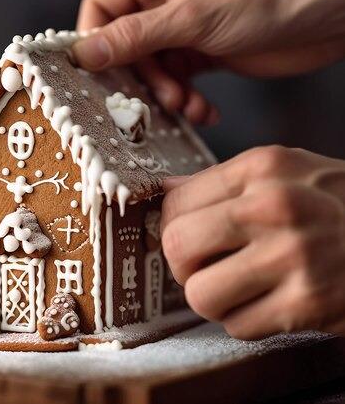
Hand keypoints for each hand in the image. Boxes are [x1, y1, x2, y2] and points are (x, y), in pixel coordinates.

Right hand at [74, 0, 344, 123]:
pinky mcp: (201, 54)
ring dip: (165, 96)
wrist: (326, 16)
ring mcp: (182, 31)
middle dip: (141, 79)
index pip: (101, 9)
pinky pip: (177, 83)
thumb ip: (135, 37)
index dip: (94, 42)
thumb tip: (87, 53)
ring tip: (186, 105)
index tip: (94, 74)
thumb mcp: (192, 17)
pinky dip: (186, 101)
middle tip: (158, 97)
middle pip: (124, 48)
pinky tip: (203, 109)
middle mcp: (162, 5)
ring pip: (150, 71)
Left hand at [161, 146, 344, 339]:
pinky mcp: (309, 303)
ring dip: (214, 298)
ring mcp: (293, 256)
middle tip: (205, 267)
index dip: (170, 227)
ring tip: (239, 287)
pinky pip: (237, 325)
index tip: (184, 238)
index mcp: (262, 169)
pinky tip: (270, 302)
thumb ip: (224, 182)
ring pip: (200, 294)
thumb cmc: (342, 203)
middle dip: (183, 266)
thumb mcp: (288, 170)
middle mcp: (274, 207)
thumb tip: (166, 192)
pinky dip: (246, 320)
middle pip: (177, 247)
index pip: (175, 202)